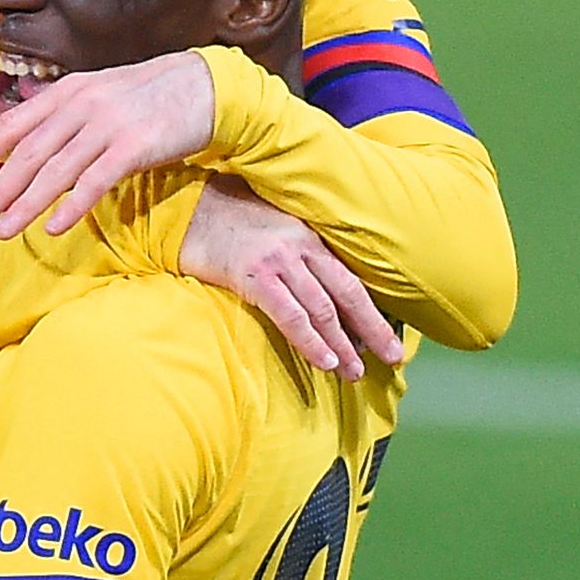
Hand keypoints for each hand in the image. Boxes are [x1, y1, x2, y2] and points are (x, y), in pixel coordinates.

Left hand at [0, 50, 215, 236]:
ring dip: (26, 204)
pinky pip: (96, 181)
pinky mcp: (136, 146)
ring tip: (3, 231)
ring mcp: (108, 125)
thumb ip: (60, 118)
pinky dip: (73, 205)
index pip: (13, 124)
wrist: (204, 86)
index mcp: (66, 93)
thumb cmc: (144, 97)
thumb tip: (21, 147)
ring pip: (56, 171)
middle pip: (29, 153)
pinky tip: (54, 227)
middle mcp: (82, 106)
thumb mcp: (96, 95)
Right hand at [180, 180, 404, 378]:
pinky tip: (324, 361)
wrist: (185, 207)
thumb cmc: (222, 219)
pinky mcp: (254, 276)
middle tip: (393, 359)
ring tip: (355, 372)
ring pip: (322, 310)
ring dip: (341, 345)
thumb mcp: (270, 227)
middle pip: (347, 295)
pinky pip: (290, 315)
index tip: (387, 338)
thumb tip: (309, 284)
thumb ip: (293, 250)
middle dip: (372, 330)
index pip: (349, 280)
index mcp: (309, 237)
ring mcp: (279, 261)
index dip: (371, 312)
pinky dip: (310, 340)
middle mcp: (301, 247)